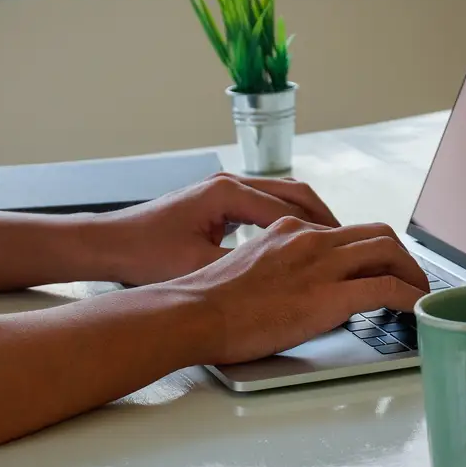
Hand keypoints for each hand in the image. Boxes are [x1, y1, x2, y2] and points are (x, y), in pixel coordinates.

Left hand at [91, 172, 341, 285]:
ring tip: (336, 245)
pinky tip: (298, 245)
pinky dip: (288, 220)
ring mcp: (223, 189)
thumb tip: (284, 282)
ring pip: (283, 196)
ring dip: (310, 217)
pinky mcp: (217, 201)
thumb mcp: (199, 267)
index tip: (350, 253)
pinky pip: (265, 204)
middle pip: (295, 193)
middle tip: (356, 245)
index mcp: (227, 195)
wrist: (108, 244)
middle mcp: (229, 184)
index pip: (291, 209)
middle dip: (327, 218)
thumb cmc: (145, 256)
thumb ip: (243, 268)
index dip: (325, 232)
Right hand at [169, 216, 429, 364]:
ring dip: (412, 273)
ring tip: (419, 295)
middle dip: (400, 256)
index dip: (368, 250)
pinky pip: (388, 288)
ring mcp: (321, 263)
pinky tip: (416, 310)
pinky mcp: (329, 294)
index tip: (376, 268)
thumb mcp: (245, 269)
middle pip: (375, 232)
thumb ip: (276, 270)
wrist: (193, 312)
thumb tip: (292, 291)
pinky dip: (410, 297)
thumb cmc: (206, 302)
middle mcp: (309, 238)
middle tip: (409, 279)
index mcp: (288, 230)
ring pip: (387, 251)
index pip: (342, 232)